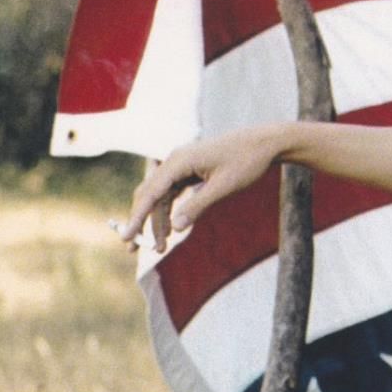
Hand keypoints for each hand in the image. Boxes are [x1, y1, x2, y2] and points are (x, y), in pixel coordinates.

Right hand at [118, 124, 283, 253]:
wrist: (265, 143)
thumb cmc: (246, 161)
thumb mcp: (223, 186)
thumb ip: (197, 206)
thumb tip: (175, 228)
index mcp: (180, 160)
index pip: (151, 192)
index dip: (137, 216)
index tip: (126, 237)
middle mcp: (176, 160)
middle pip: (149, 194)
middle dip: (141, 221)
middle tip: (132, 248)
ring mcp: (182, 165)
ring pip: (160, 196)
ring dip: (157, 221)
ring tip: (160, 247)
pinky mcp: (190, 170)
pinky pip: (171, 193)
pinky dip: (168, 212)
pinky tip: (169, 230)